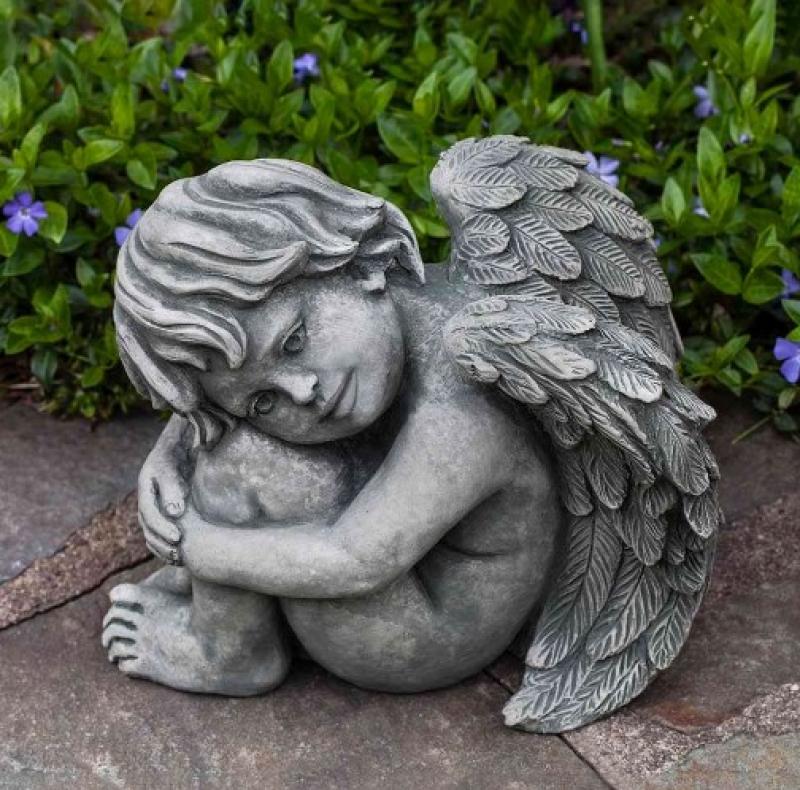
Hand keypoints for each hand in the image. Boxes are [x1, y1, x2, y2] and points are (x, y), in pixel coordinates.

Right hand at [138, 439, 188, 564]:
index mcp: (146, 488)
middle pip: (148, 527)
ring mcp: (152, 505)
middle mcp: (145, 499)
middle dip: (162, 542)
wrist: (178, 445)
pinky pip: (159, 530)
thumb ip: (173, 489)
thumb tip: (174, 512)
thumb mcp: (172, 467)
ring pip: (152, 531)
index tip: (178, 538)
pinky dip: (165, 542)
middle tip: (179, 553)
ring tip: (179, 558)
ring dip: (162, 546)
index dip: (162, 528)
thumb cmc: (177, 453)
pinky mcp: (161, 509)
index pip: (150, 514)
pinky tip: (179, 553)